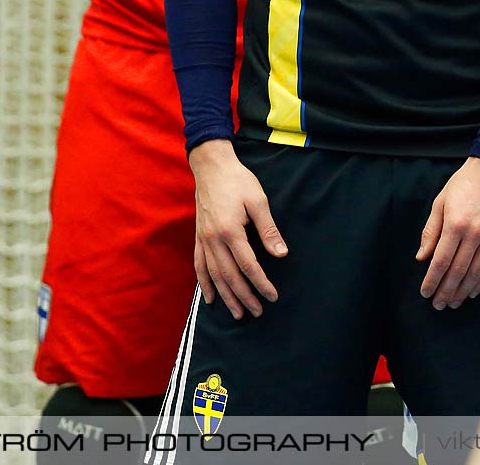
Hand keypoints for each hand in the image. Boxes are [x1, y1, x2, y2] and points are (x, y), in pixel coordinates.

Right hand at [190, 140, 286, 318]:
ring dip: (226, 296)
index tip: (272, 296)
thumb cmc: (238, 181)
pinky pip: (199, 265)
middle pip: (230, 276)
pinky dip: (204, 283)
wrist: (211, 166)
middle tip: (257, 312)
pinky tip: (210, 298)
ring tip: (237, 313)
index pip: (248, 265)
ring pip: (214, 275)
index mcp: (231, 230)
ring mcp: (203, 239)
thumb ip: (269, 230)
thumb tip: (281, 254)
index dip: (261, 283)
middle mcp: (214, 239)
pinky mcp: (198, 236)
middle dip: (244, 297)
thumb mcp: (259, 200)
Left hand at [417, 157, 479, 308]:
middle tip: (438, 304)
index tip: (426, 292)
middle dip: (446, 291)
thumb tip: (422, 256)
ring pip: (476, 272)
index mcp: (455, 224)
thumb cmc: (464, 183)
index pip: (441, 261)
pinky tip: (473, 290)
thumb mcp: (440, 202)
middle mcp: (474, 233)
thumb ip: (431, 231)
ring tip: (453, 303)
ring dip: (463, 291)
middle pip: (458, 271)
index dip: (432, 280)